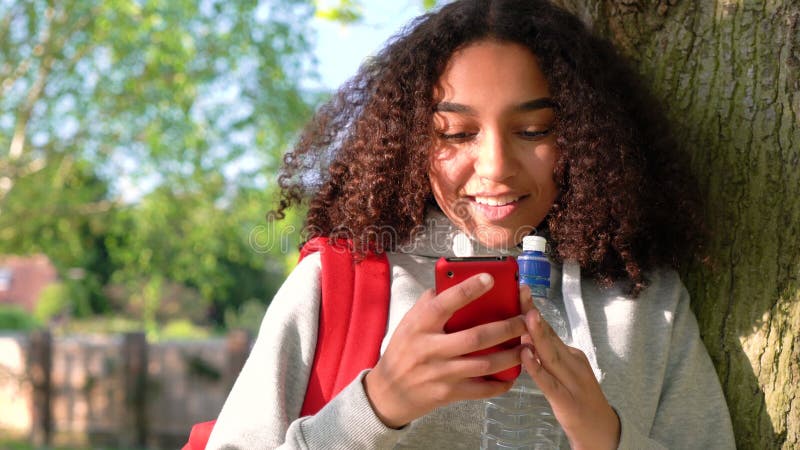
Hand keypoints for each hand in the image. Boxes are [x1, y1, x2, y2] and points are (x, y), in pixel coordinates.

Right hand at [363, 273, 527, 427]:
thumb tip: (452, 282)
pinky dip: (501, 383)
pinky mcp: (448, 394)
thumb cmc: (402, 351)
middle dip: (506, 328)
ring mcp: (440, 373)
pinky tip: (513, 375)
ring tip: (527, 346)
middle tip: (524, 320)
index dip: (469, 289)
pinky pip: (481, 389)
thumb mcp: (407, 322)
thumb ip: (429, 303)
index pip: (446, 303)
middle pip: (476, 337)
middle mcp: (430, 349)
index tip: (490, 278)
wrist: (388, 392)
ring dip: (510, 355)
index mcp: (420, 325)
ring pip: (485, 364)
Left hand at [519, 291, 619, 449]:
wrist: (601, 429)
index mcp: (571, 354)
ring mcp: (571, 380)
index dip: (533, 310)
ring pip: (551, 354)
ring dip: (538, 334)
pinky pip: (548, 382)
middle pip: (549, 335)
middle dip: (533, 313)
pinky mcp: (565, 399)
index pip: (549, 329)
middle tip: (521, 292)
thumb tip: (522, 335)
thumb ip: (546, 356)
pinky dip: (537, 368)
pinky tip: (526, 355)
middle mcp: (572, 362)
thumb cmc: (577, 398)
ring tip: (526, 315)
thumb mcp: (563, 372)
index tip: (521, 290)